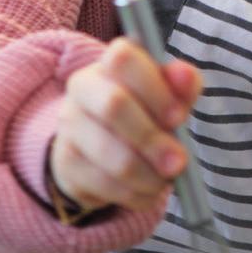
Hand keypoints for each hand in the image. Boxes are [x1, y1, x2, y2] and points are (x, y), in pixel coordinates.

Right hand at [49, 39, 202, 214]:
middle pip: (114, 106)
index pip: (123, 58)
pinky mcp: (66, 162)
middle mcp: (82, 87)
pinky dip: (134, 194)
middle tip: (179, 161)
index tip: (179, 117)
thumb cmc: (144, 115)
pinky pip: (103, 183)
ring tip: (166, 180)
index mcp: (110, 63)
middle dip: (152, 138)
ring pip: (109, 153)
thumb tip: (185, 74)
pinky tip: (148, 192)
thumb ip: (182, 85)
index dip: (154, 88)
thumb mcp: (167, 97)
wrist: (99, 151)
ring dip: (147, 173)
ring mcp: (70, 124)